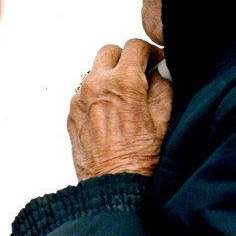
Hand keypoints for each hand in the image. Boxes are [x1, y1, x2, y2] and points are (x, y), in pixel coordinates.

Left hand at [68, 39, 172, 181]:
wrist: (114, 189)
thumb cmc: (140, 159)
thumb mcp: (163, 118)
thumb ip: (163, 85)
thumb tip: (160, 70)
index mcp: (122, 83)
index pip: (134, 46)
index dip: (150, 52)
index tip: (155, 63)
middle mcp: (96, 85)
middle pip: (110, 51)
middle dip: (126, 58)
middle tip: (139, 74)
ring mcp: (80, 99)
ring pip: (95, 71)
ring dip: (110, 76)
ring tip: (125, 97)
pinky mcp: (71, 115)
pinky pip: (84, 92)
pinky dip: (98, 94)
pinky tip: (111, 113)